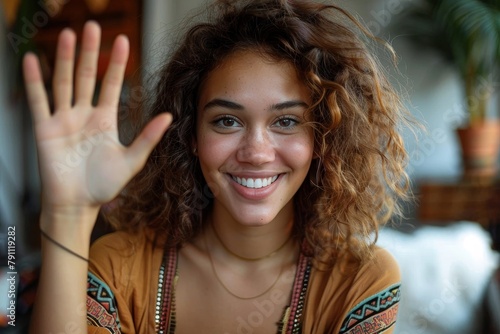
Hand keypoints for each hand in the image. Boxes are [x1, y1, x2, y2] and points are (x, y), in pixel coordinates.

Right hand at [23, 21, 170, 209]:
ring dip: (63, 58)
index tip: (123, 40)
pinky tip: (31, 60)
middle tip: (92, 26)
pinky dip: (34, 81)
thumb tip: (169, 116)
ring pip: (63, 83)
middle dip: (88, 52)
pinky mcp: (44, 130)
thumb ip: (148, 137)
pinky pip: (39, 101)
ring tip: (66, 34)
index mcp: (105, 120)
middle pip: (85, 77)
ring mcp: (63, 120)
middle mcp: (84, 115)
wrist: (78, 205)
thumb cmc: (104, 186)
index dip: (116, 63)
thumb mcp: (132, 160)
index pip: (111, 84)